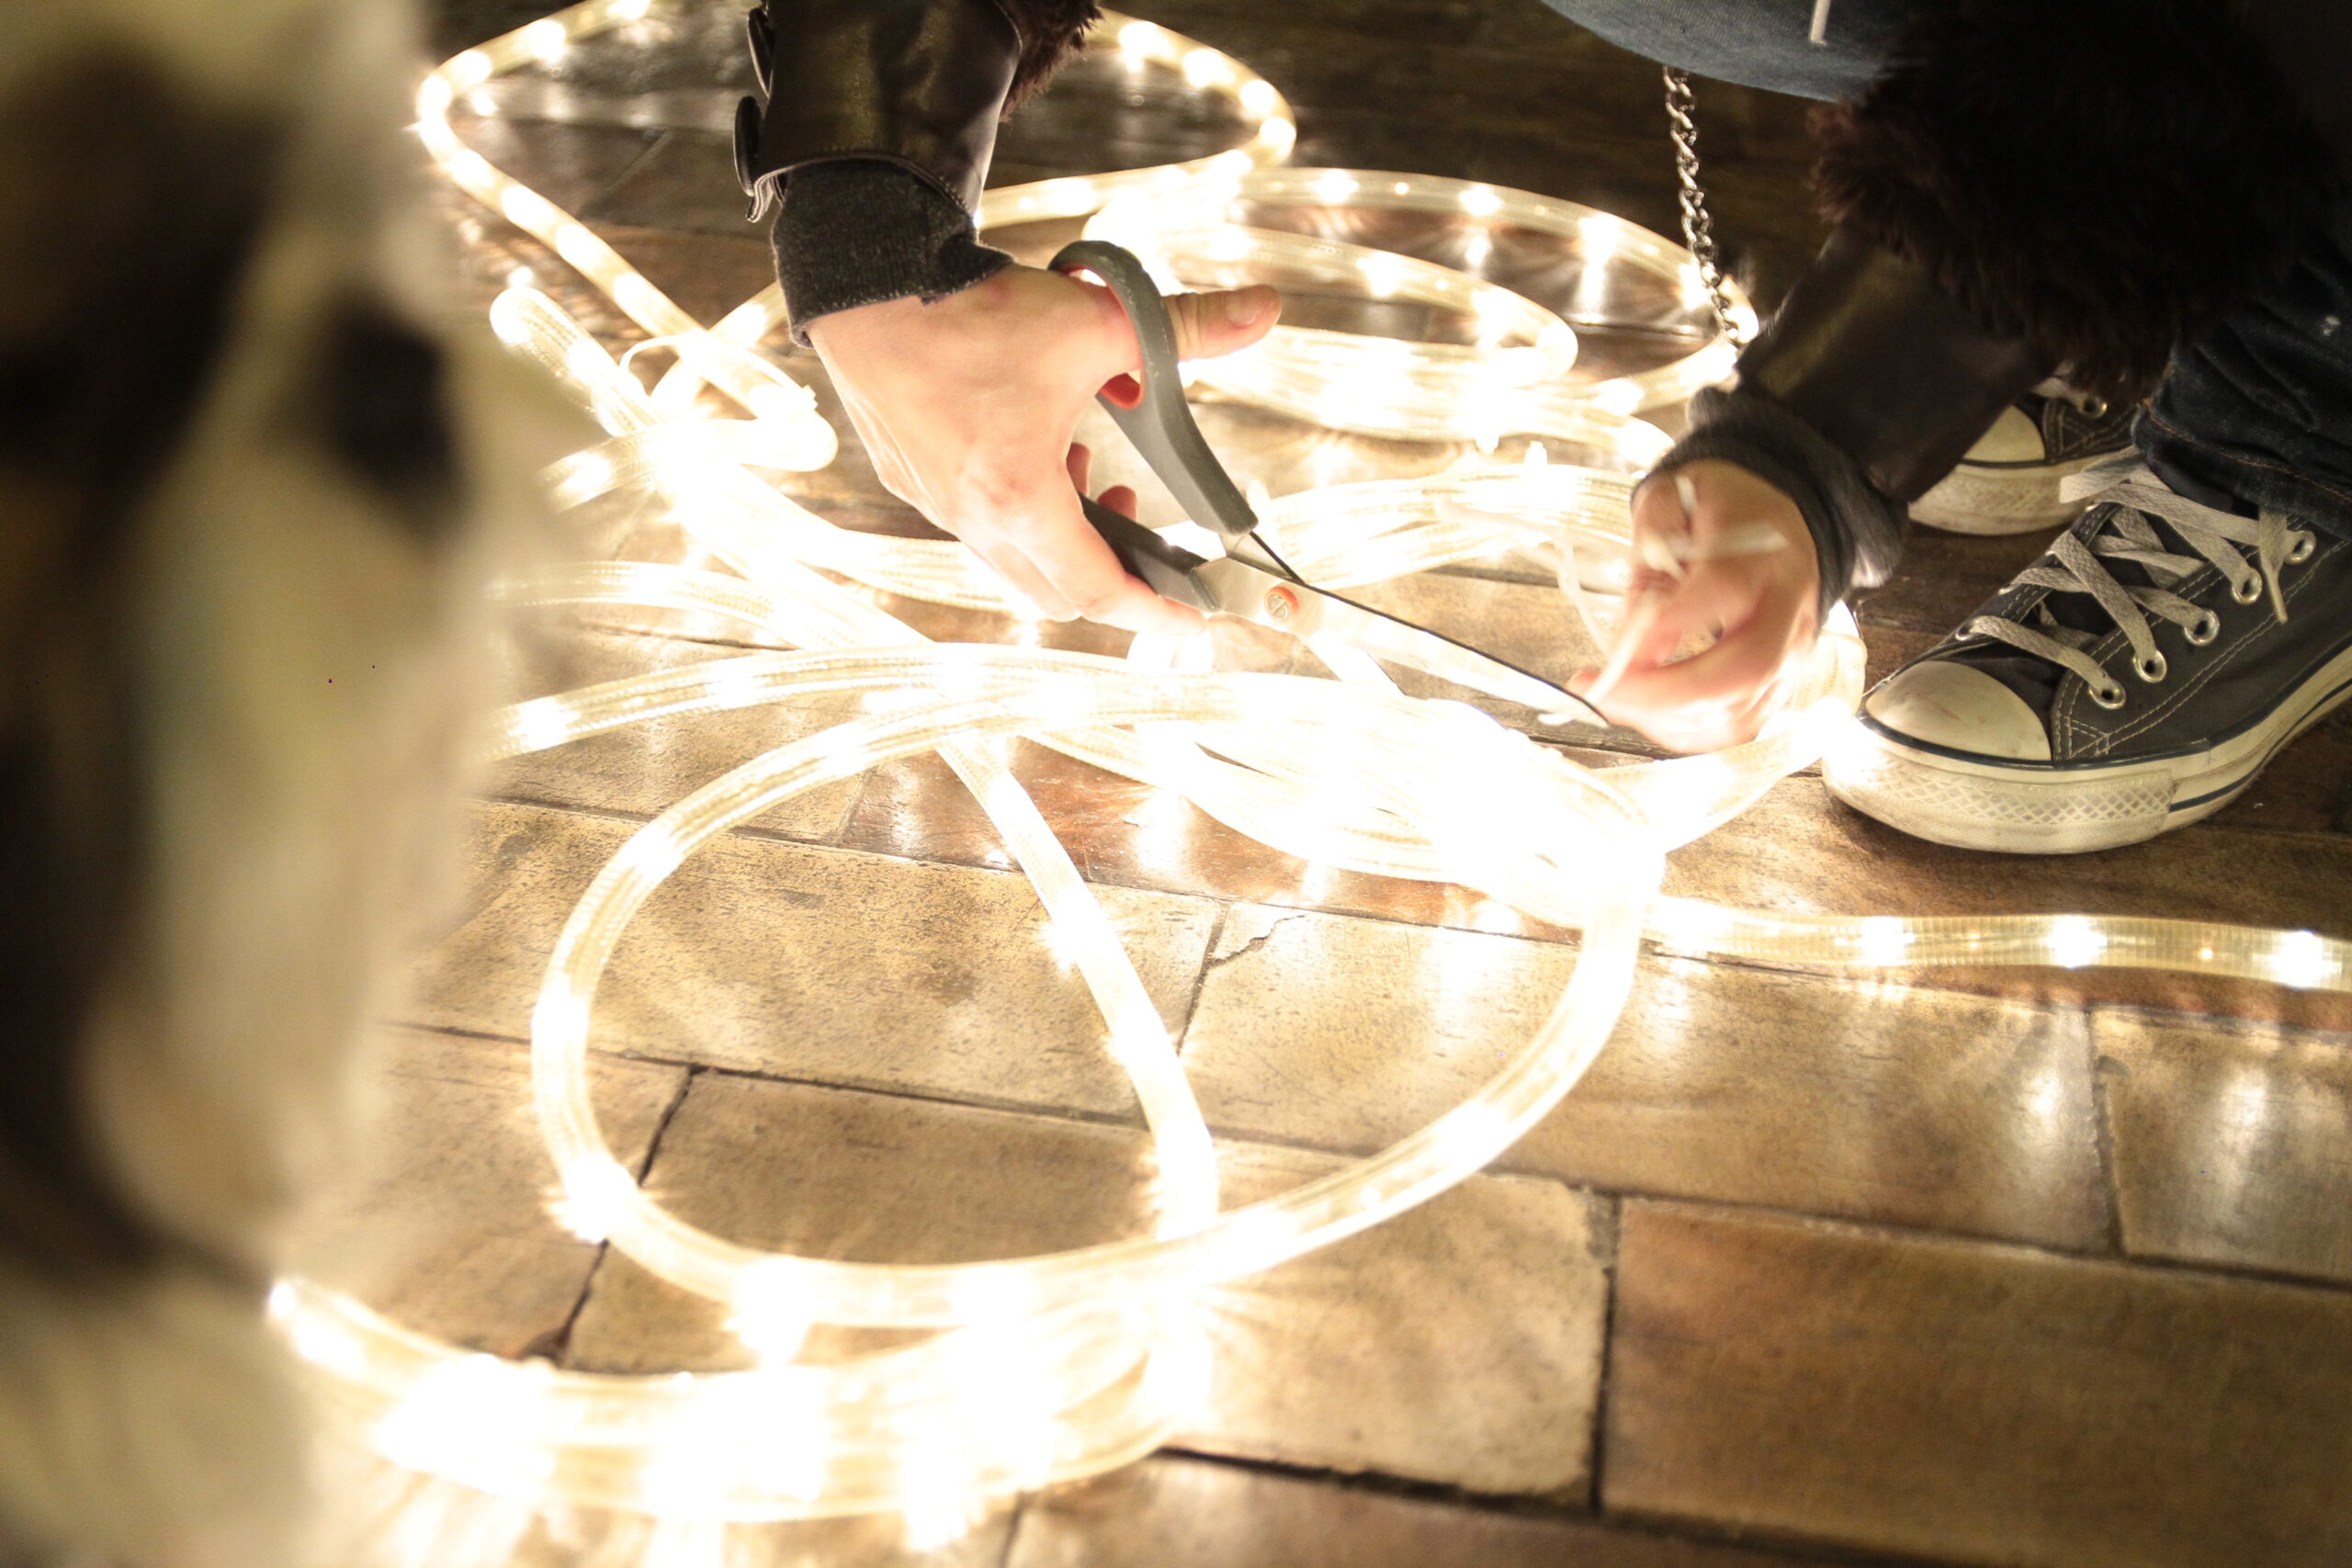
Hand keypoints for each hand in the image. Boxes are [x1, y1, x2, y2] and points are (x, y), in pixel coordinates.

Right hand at [805, 263, 1279, 633]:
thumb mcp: (1096, 323)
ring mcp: (936, 505)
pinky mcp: (913, 480)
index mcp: (1019, 499)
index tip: (1192, 619)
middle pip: (1057, 591)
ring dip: (1066, 532)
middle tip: (1146, 525)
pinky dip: (1022, 507)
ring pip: (1015, 558)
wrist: (869, 290)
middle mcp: (972, 518)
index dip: (1153, 612)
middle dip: (1112, 569)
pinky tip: (1038, 444)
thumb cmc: (971, 312)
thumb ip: (1186, 327)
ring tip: (1089, 466)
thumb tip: (1264, 309)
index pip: (1097, 591)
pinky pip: (978, 524)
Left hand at [1569, 459, 1820, 751]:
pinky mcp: (1781, 683)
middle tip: (1603, 692)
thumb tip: (1636, 638)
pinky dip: (1688, 732)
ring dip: (1669, 720)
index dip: (1666, 628)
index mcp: (1763, 551)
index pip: (1726, 591)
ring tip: (1615, 700)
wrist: (1774, 515)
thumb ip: (1651, 555)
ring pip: (1742, 711)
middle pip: (1745, 669)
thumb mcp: (1669, 497)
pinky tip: (1647, 713)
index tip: (1614, 651)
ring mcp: (1791, 652)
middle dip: (1666, 694)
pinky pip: (1740, 727)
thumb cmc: (1714, 507)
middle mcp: (1789, 608)